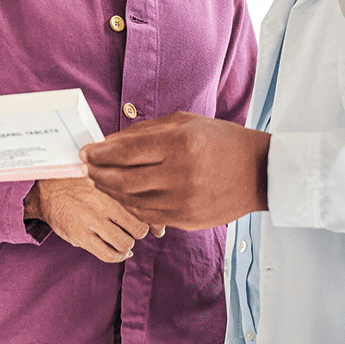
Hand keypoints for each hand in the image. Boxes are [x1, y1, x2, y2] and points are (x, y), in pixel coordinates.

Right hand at [23, 176, 160, 262]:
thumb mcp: (102, 178)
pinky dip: (117, 256)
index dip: (154, 218)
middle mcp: (105, 204)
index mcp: (113, 187)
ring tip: (123, 238)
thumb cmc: (79, 185)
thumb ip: (124, 192)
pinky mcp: (81, 236)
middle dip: (140, 232)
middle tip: (134, 230)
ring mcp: (92, 221)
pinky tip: (118, 251)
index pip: (145, 206)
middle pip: (140, 228)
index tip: (153, 223)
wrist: (47, 190)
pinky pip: (108, 254)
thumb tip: (151, 215)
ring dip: (127, 244)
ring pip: (126, 243)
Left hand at [80, 112, 269, 229]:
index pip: (125, 151)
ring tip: (101, 181)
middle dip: (98, 174)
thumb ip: (145, 132)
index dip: (99, 153)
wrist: (259, 172)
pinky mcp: (187, 220)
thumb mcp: (185, 123)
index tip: (85, 153)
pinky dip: (130, 205)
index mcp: (179, 144)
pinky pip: (148, 215)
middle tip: (86, 169)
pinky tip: (123, 196)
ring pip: (132, 200)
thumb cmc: (220, 141)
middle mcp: (180, 174)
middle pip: (123, 179)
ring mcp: (183, 201)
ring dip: (111, 191)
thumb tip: (108, 142)